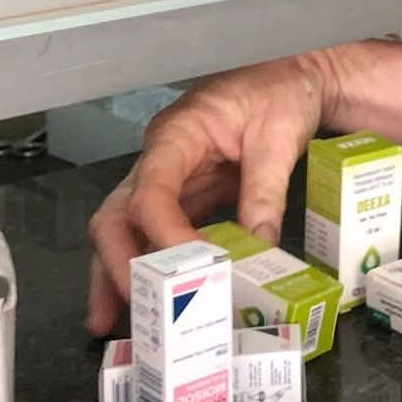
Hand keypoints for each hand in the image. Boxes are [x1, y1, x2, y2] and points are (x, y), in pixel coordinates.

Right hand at [84, 51, 333, 335]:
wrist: (291, 79)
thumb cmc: (280, 94)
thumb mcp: (279, 138)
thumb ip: (265, 192)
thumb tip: (258, 248)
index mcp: (177, 134)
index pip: (151, 191)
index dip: (161, 234)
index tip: (186, 269)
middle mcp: (160, 159)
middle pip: (117, 214)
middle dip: (117, 263)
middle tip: (132, 306)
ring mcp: (167, 179)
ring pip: (124, 229)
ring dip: (115, 273)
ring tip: (109, 322)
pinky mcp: (183, 196)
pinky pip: (153, 233)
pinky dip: (145, 266)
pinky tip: (141, 301)